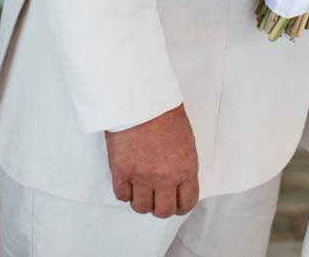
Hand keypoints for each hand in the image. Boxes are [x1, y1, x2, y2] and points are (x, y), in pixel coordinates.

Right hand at [105, 103, 198, 217]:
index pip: (187, 202)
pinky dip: (125, 192)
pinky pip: (122, 196)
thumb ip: (182, 162)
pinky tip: (128, 181)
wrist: (140, 97)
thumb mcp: (185, 137)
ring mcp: (142, 177)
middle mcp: (165, 177)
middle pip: (163, 211)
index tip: (176, 203)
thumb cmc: (164, 110)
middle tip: (157, 197)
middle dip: (161, 206)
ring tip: (141, 187)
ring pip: (141, 207)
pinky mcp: (121, 172)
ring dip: (141, 200)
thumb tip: (178, 179)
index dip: (181, 205)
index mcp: (186, 167)